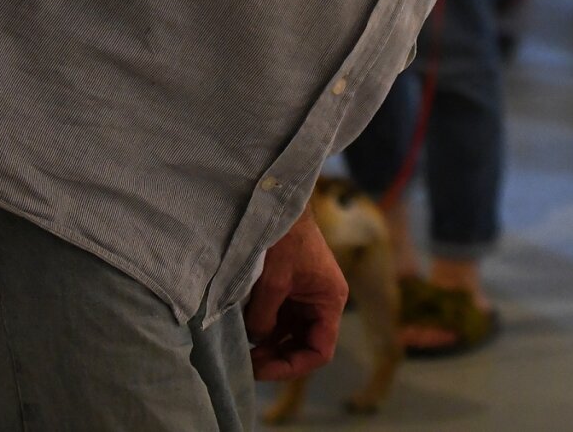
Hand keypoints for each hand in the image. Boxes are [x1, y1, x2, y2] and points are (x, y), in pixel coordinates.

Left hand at [246, 209, 345, 381]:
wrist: (279, 202)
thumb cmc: (284, 238)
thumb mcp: (273, 281)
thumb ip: (265, 318)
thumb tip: (256, 341)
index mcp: (329, 301)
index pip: (320, 351)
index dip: (293, 366)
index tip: (263, 369)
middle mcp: (321, 302)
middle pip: (304, 345)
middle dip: (277, 357)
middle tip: (247, 364)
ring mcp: (305, 296)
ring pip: (289, 334)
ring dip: (268, 345)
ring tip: (243, 351)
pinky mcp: (290, 289)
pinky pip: (279, 319)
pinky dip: (264, 329)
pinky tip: (244, 332)